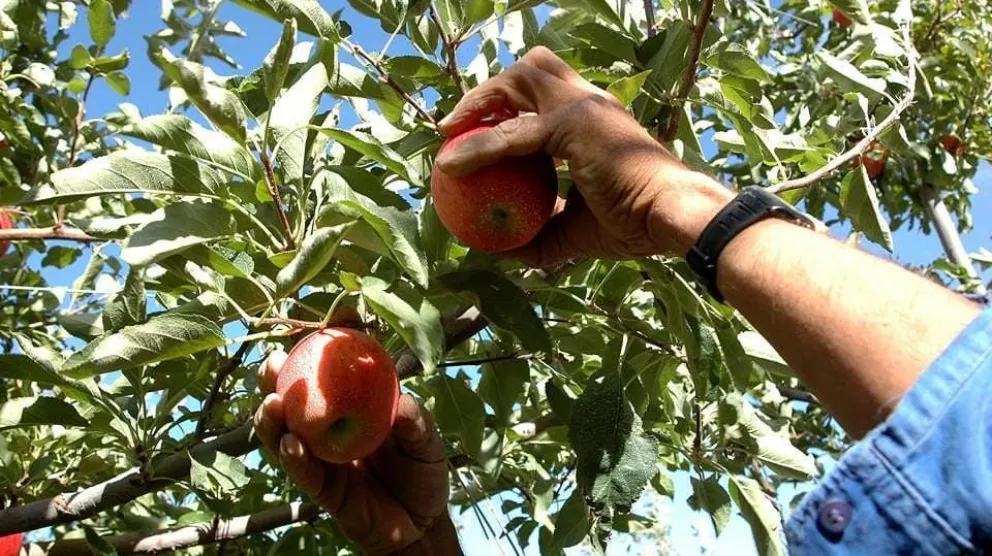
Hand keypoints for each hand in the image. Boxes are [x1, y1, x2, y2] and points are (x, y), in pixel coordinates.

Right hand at [254, 351, 456, 553]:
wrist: (423, 524)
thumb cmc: (424, 473)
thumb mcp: (428, 443)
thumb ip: (417, 424)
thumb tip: (402, 405)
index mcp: (354, 408)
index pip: (331, 373)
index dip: (322, 350)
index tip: (322, 324)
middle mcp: (331, 429)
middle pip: (295, 400)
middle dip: (276, 380)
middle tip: (272, 362)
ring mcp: (323, 459)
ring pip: (286, 435)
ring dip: (272, 420)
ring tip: (271, 403)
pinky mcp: (323, 491)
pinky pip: (304, 473)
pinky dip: (294, 459)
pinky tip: (290, 445)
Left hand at [435, 47, 731, 264]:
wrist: (667, 219)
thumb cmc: (632, 225)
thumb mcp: (573, 230)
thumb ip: (539, 234)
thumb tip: (502, 251)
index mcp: (592, 118)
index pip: (542, 92)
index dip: (505, 106)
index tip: (474, 133)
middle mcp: (587, 101)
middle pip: (530, 70)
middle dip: (490, 90)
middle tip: (456, 126)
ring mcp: (582, 107)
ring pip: (520, 79)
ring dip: (480, 101)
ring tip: (449, 132)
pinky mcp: (574, 124)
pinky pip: (512, 133)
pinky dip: (478, 147)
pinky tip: (451, 164)